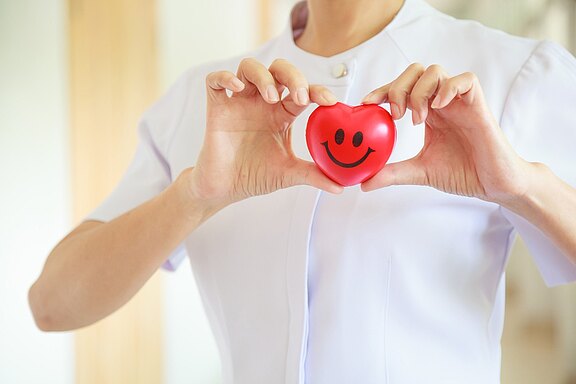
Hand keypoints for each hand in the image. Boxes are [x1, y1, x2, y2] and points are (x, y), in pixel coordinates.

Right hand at [186, 58, 342, 207]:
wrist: (225, 188)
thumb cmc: (255, 176)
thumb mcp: (289, 174)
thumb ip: (314, 175)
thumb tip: (341, 187)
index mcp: (282, 114)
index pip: (303, 91)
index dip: (318, 90)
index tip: (330, 102)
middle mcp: (262, 102)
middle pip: (279, 70)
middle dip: (293, 76)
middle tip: (300, 96)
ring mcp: (239, 102)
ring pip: (250, 67)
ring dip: (263, 76)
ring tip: (271, 98)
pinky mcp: (217, 107)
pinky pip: (215, 81)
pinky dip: (225, 78)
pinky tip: (236, 88)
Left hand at [361, 63, 530, 204]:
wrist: (493, 184)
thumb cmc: (462, 173)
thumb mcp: (419, 171)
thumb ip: (392, 173)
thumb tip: (364, 183)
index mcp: (427, 113)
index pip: (400, 88)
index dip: (381, 90)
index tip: (366, 104)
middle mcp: (441, 103)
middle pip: (415, 71)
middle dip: (399, 87)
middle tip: (396, 115)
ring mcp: (459, 102)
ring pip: (436, 71)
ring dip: (420, 91)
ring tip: (417, 119)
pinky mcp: (478, 105)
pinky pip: (466, 80)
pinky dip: (448, 88)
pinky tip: (437, 108)